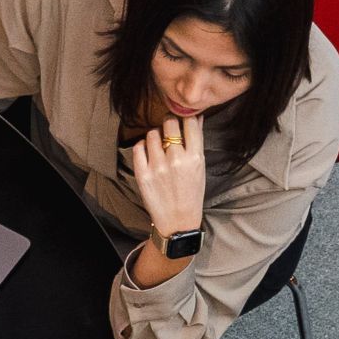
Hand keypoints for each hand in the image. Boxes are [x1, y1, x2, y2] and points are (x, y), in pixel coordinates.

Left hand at [125, 110, 206, 239]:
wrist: (177, 220)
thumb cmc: (191, 193)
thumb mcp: (200, 167)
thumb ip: (197, 141)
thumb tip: (197, 117)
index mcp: (195, 157)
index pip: (190, 123)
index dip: (186, 118)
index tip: (182, 121)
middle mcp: (176, 160)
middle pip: (170, 123)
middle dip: (169, 123)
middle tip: (168, 129)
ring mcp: (158, 167)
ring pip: (152, 133)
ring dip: (155, 135)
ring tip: (158, 144)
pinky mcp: (142, 174)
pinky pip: (138, 147)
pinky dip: (142, 145)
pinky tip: (147, 151)